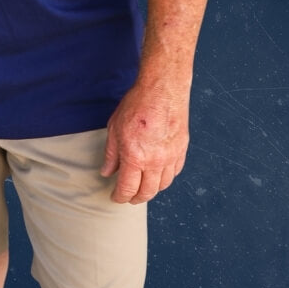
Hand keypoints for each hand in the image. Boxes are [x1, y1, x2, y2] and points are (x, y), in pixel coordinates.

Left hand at [100, 78, 189, 203]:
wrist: (162, 89)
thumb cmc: (137, 104)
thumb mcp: (115, 127)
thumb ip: (111, 153)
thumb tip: (107, 172)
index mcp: (135, 157)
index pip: (127, 188)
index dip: (119, 197)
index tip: (115, 197)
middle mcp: (155, 162)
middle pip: (146, 192)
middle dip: (135, 198)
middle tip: (128, 197)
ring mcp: (171, 157)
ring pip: (162, 185)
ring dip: (151, 190)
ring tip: (142, 187)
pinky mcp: (181, 150)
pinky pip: (174, 173)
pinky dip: (165, 178)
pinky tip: (158, 174)